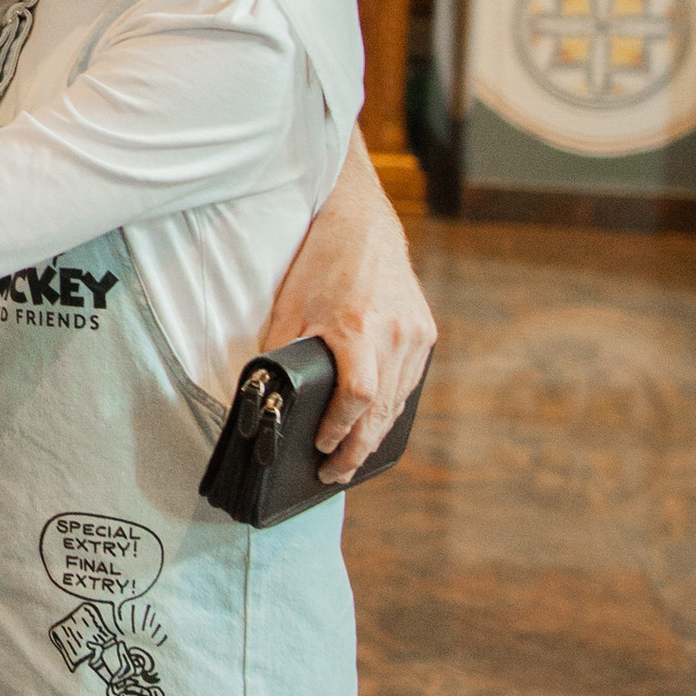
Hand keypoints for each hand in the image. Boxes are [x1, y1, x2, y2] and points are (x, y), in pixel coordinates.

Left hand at [264, 136, 436, 481]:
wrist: (362, 220)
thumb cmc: (319, 264)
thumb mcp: (289, 307)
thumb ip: (283, 354)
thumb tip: (270, 399)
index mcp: (357, 327)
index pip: (356, 397)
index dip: (339, 429)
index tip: (321, 449)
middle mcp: (394, 333)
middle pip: (382, 411)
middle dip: (358, 449)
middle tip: (335, 475)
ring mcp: (415, 333)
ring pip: (399, 401)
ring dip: (376, 434)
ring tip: (352, 458)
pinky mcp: (425, 330)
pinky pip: (409, 381)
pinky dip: (391, 405)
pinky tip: (373, 422)